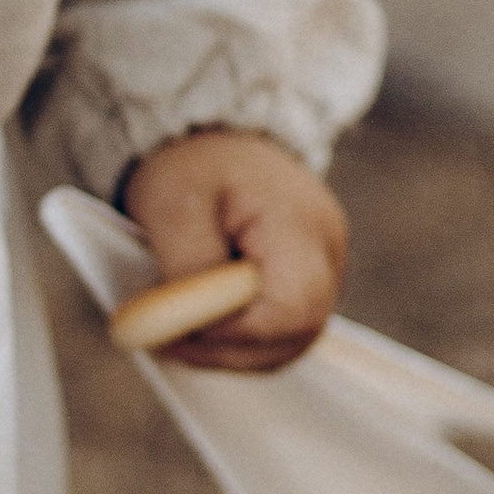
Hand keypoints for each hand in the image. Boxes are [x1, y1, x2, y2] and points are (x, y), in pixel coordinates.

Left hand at [119, 128, 346, 372]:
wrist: (215, 144)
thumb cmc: (194, 167)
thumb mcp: (174, 202)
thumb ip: (187, 266)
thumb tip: (188, 325)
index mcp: (302, 225)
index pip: (291, 308)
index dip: (234, 331)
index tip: (179, 324)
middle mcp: (328, 254)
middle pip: (296, 334)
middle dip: (226, 348)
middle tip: (165, 336)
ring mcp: (325, 273)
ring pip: (287, 345)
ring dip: (229, 350)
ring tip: (177, 328)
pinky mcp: (309, 288)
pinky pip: (280, 336)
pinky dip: (238, 342)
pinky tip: (201, 325)